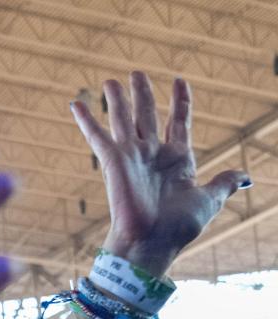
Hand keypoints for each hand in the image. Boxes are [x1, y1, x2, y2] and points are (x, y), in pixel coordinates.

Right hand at [72, 73, 247, 278]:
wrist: (150, 242)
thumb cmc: (177, 227)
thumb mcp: (209, 200)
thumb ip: (224, 183)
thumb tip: (245, 177)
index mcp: (176, 160)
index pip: (178, 122)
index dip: (180, 102)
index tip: (179, 82)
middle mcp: (152, 155)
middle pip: (147, 115)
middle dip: (143, 94)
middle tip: (137, 74)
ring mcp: (131, 156)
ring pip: (123, 119)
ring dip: (117, 99)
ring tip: (111, 81)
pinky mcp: (112, 161)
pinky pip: (97, 135)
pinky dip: (86, 120)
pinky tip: (75, 104)